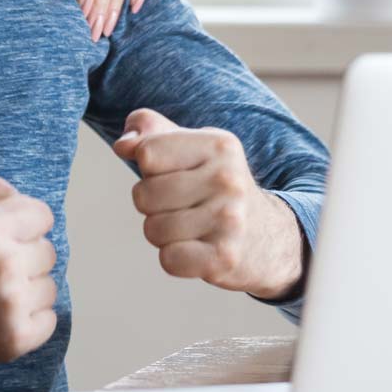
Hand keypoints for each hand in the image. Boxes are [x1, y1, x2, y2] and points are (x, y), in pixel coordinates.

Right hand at [0, 176, 57, 391]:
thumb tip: (23, 199)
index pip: (43, 215)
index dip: (25, 224)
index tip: (9, 237)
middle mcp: (4, 263)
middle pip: (47, 251)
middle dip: (25, 257)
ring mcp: (12, 304)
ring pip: (50, 286)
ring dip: (29, 289)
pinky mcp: (16, 339)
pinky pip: (49, 319)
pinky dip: (30, 319)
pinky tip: (1, 316)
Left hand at [113, 109, 303, 299]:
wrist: (269, 238)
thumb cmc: (217, 187)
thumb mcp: (193, 148)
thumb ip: (152, 132)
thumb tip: (123, 145)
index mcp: (219, 144)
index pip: (147, 153)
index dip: (151, 169)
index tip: (176, 174)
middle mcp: (228, 179)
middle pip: (143, 195)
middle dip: (152, 205)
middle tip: (184, 207)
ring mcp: (229, 220)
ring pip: (152, 229)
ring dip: (163, 234)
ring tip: (192, 228)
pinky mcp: (224, 258)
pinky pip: (168, 259)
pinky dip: (175, 259)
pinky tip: (198, 249)